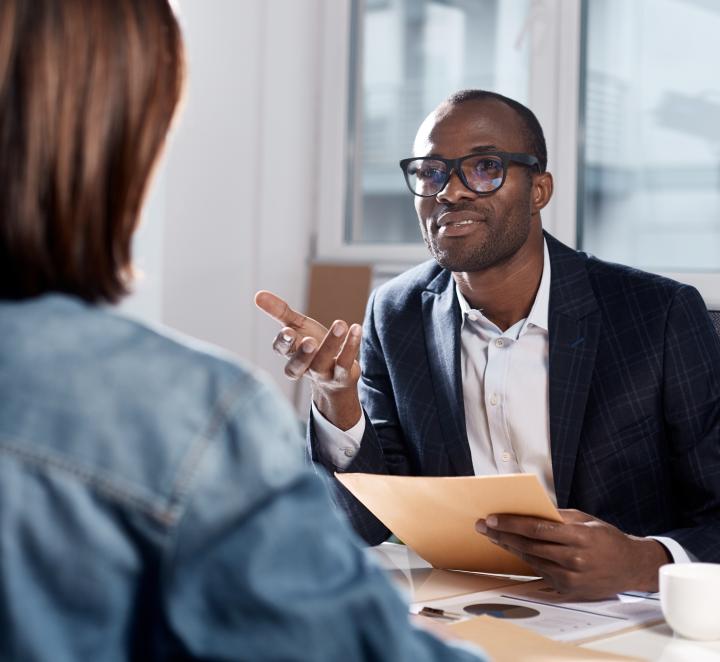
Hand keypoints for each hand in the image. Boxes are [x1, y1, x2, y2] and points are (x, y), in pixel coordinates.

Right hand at [254, 290, 362, 428]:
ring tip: (340, 323)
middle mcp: (304, 367)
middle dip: (303, 354)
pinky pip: (345, 363)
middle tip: (310, 341)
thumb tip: (257, 295)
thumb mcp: (297, 327)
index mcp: (291, 353)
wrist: (336, 376)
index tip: (288, 332)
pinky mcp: (342, 377)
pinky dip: (351, 346)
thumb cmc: (312, 346)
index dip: (284, 343)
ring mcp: (323, 374)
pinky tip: (355, 328)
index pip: (282, 350)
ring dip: (331, 343)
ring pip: (323, 362)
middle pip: (298, 365)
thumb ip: (279, 312)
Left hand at [476, 509, 670, 599]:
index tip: (492, 518)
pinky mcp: (567, 589)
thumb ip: (558, 516)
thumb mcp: (585, 520)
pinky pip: (540, 571)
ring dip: (509, 547)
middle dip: (502, 535)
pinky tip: (513, 549)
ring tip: (493, 536)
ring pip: (531, 560)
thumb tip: (528, 509)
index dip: (511, 524)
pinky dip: (525, 559)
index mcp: (578, 537)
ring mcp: (570, 577)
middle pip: (529, 545)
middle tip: (483, 526)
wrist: (630, 567)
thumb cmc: (606, 538)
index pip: (537, 529)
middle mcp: (574, 559)